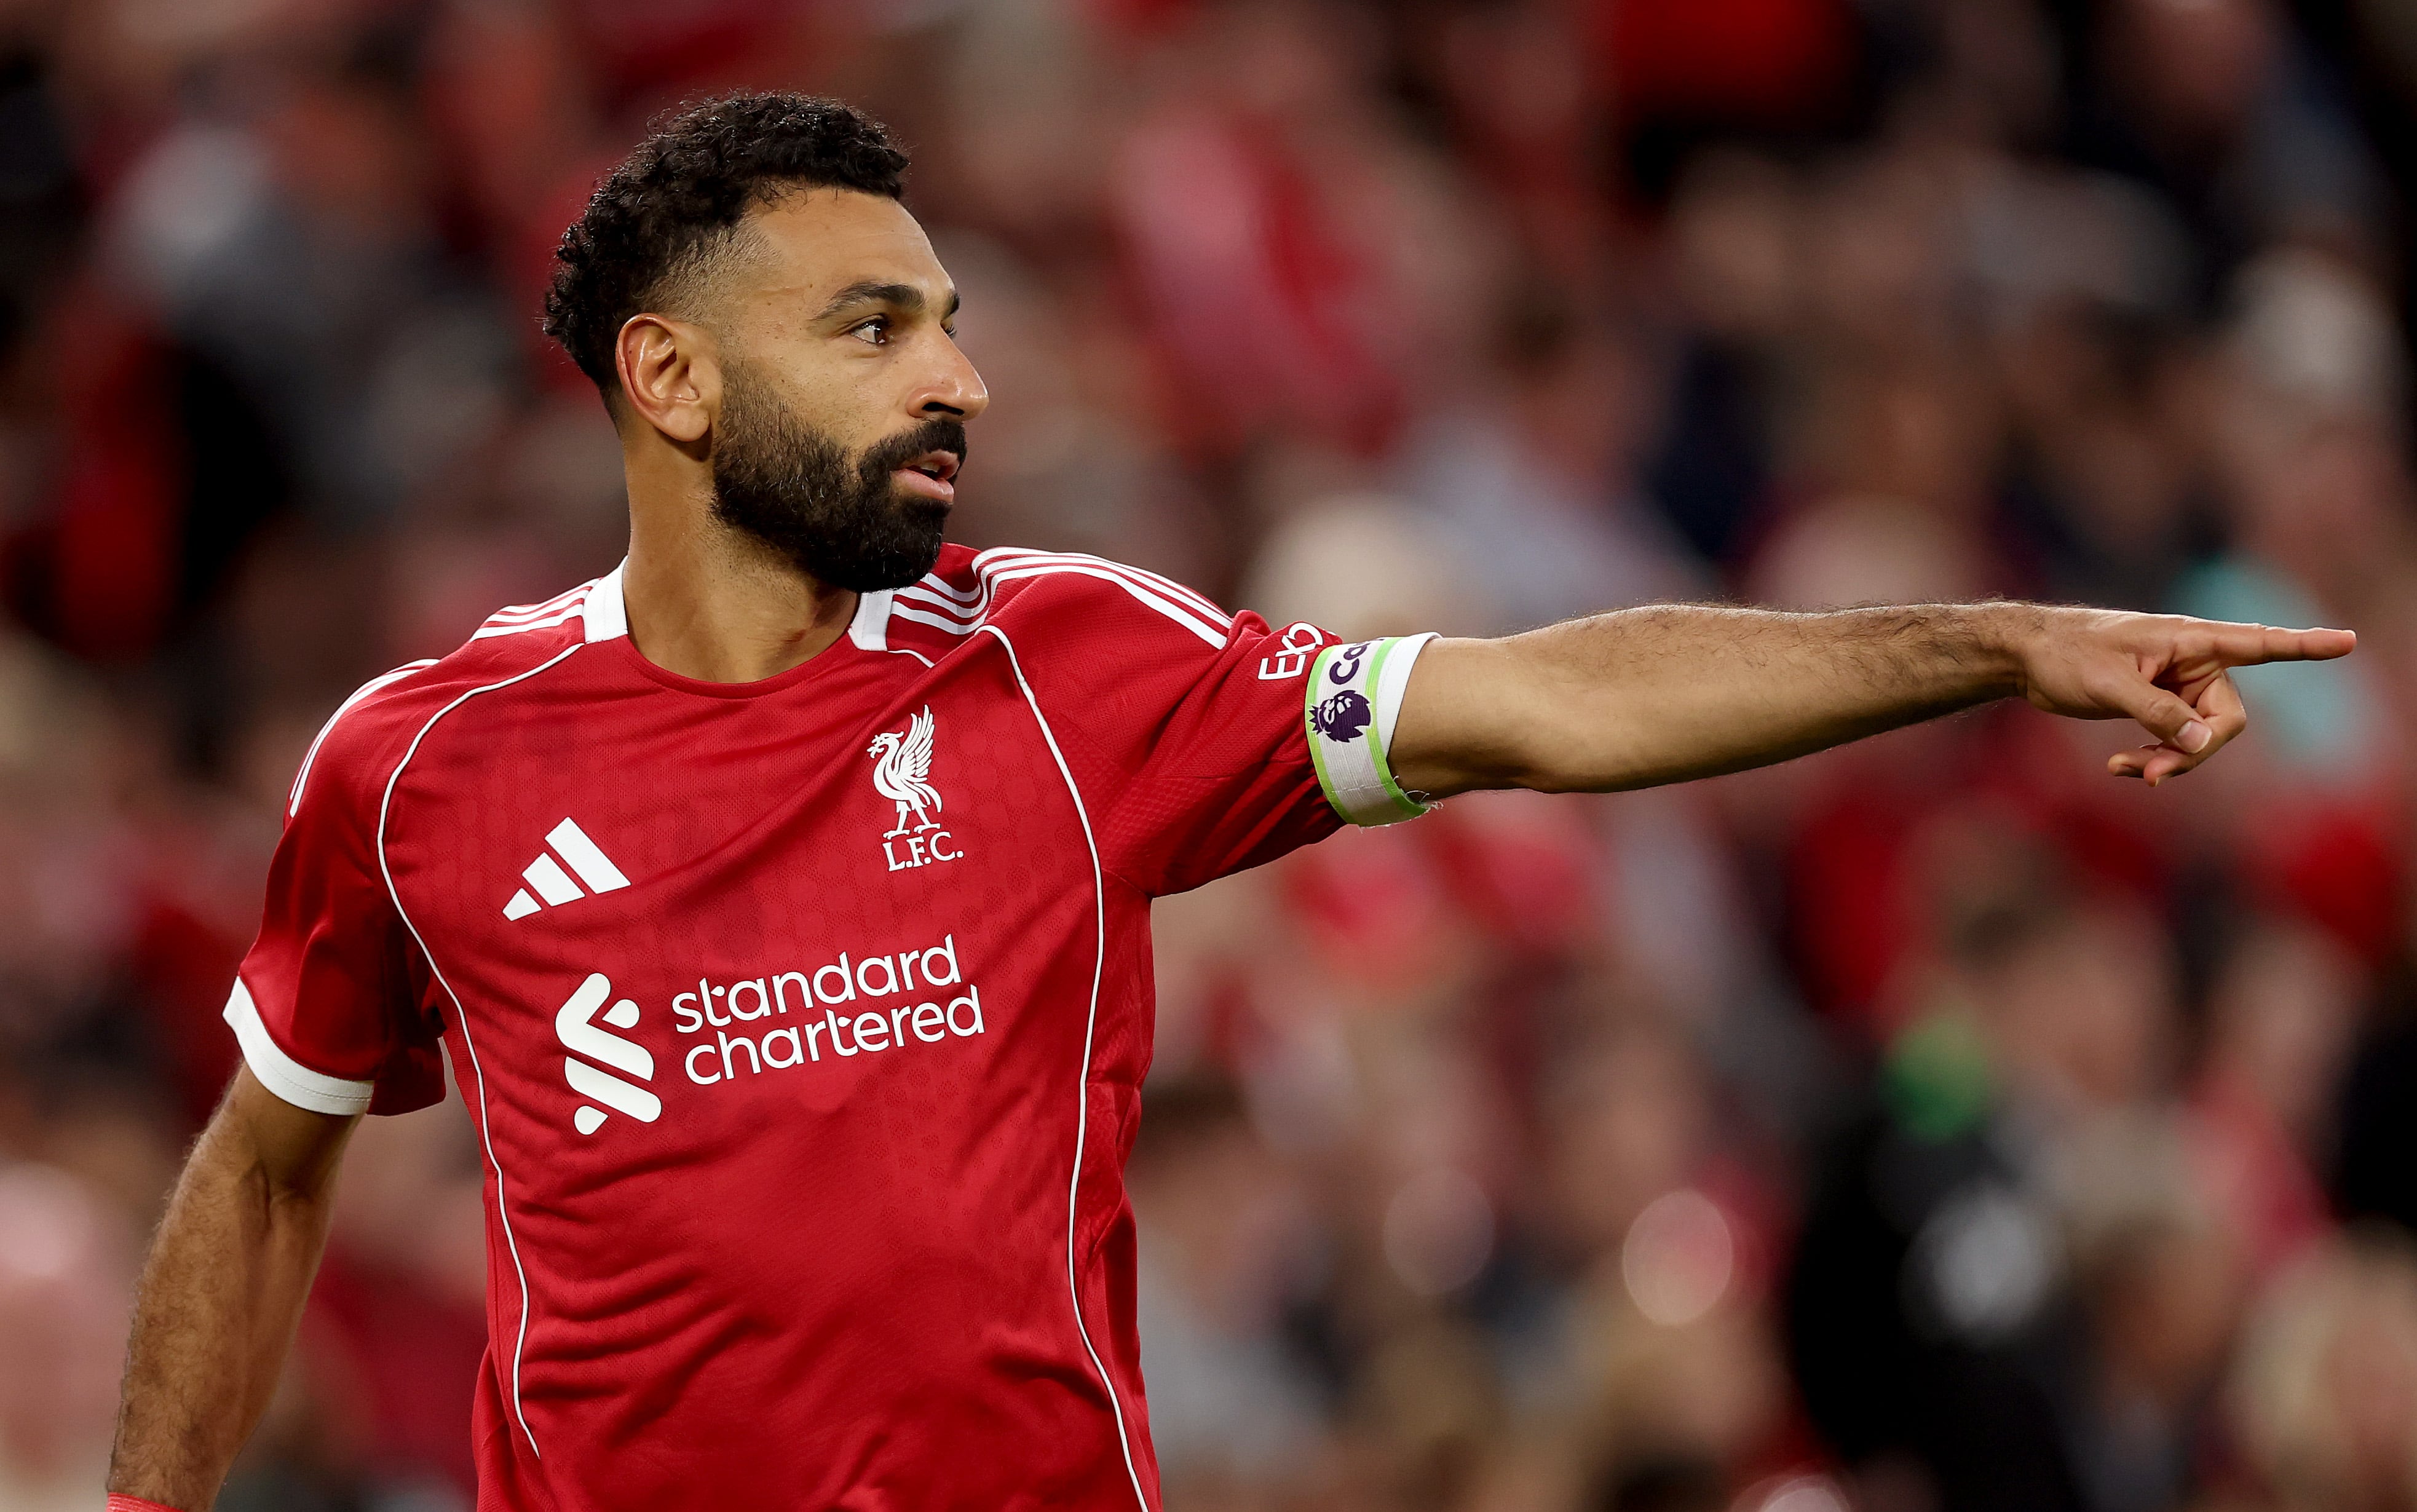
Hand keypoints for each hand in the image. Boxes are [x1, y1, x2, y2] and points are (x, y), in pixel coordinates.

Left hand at [2006, 607, 2356, 784]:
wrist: (2025, 656)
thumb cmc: (2065, 655)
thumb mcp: (2110, 685)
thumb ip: (2159, 714)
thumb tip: (2201, 743)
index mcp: (2189, 639)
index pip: (2260, 643)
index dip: (2305, 646)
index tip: (2348, 641)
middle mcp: (2191, 660)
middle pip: (2227, 718)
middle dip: (2196, 751)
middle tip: (2151, 774)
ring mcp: (2175, 684)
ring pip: (2201, 736)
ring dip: (2170, 759)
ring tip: (2125, 770)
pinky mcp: (2156, 703)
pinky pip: (2175, 740)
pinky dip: (2152, 756)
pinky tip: (2117, 767)